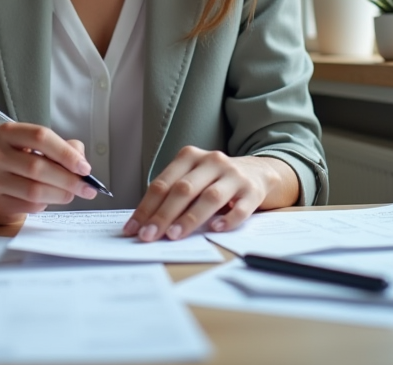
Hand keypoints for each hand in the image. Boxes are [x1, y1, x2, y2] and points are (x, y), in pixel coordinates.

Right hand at [0, 122, 97, 222]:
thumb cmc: (24, 159)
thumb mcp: (42, 146)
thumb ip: (65, 148)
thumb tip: (82, 164)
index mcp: (9, 132)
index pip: (41, 137)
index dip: (66, 153)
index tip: (84, 168)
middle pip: (37, 167)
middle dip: (68, 179)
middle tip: (87, 188)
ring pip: (34, 190)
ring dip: (60, 194)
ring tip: (71, 194)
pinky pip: (29, 205)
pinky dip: (46, 204)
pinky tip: (50, 199)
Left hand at [122, 147, 297, 240]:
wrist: (259, 172)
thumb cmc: (216, 180)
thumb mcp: (194, 178)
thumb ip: (173, 194)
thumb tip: (146, 223)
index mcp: (190, 156)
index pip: (163, 183)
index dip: (146, 207)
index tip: (133, 229)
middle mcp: (212, 161)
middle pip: (183, 189)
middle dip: (163, 214)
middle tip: (149, 235)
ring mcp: (234, 175)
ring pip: (209, 197)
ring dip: (190, 218)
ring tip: (175, 235)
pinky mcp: (253, 190)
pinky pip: (241, 207)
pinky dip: (228, 219)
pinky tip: (216, 229)